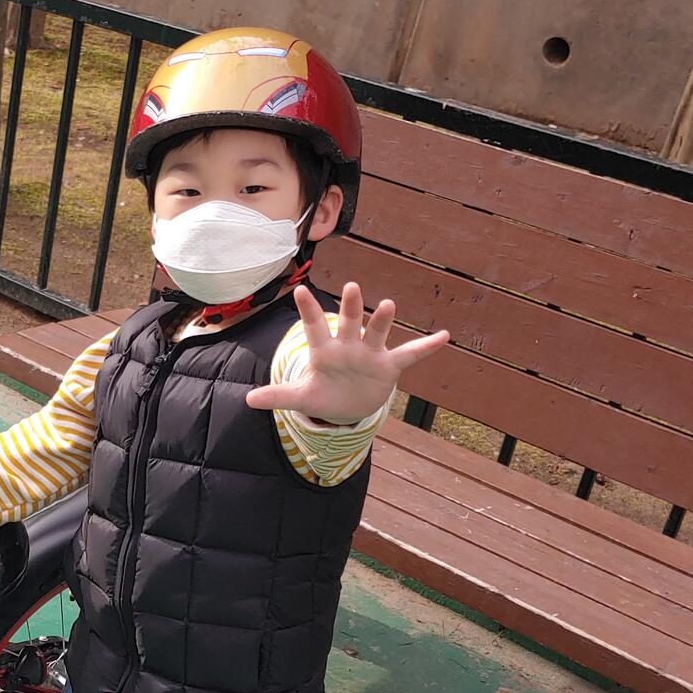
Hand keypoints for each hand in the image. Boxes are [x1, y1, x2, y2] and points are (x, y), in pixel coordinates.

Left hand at [245, 282, 450, 424]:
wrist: (348, 404)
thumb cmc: (324, 394)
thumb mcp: (301, 398)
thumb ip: (278, 396)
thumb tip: (249, 400)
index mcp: (324, 350)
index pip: (313, 327)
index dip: (308, 310)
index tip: (299, 290)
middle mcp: (348, 345)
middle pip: (349, 322)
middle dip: (351, 307)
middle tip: (351, 287)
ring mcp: (370, 353)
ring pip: (377, 332)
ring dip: (383, 320)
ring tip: (389, 304)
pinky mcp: (389, 365)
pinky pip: (410, 355)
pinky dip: (426, 347)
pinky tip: (444, 336)